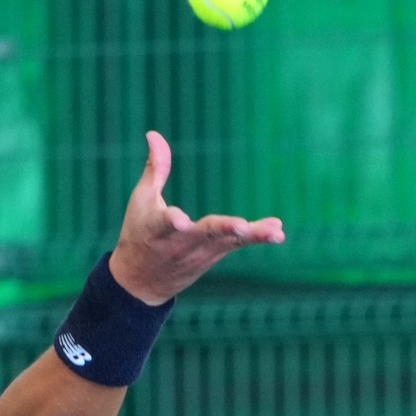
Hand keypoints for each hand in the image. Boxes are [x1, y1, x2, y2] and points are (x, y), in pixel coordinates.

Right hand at [105, 130, 283, 303]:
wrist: (140, 282)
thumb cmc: (138, 233)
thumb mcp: (141, 201)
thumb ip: (154, 168)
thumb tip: (154, 133)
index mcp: (155, 228)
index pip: (163, 224)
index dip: (172, 221)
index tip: (179, 221)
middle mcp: (179, 243)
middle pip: (204, 235)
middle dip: (223, 230)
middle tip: (240, 226)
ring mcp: (199, 252)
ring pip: (227, 242)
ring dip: (252, 235)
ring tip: (275, 231)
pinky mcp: (214, 255)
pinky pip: (237, 245)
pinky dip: (257, 237)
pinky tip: (277, 231)